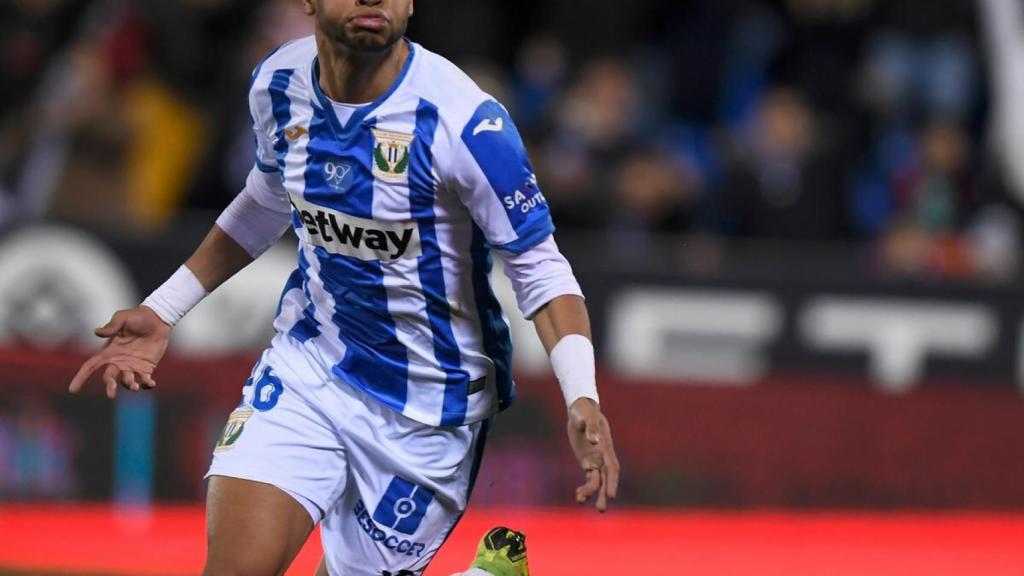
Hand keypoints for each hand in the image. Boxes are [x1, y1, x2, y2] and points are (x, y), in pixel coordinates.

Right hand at [69, 306, 171, 398]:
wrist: (158, 319)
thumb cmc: (138, 317)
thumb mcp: (122, 318)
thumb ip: (111, 326)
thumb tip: (97, 332)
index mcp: (109, 351)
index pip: (91, 366)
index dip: (81, 377)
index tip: (72, 390)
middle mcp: (119, 361)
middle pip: (109, 378)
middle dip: (109, 387)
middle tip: (111, 394)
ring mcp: (132, 366)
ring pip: (127, 382)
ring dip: (129, 386)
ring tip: (135, 386)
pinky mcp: (147, 368)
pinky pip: (145, 381)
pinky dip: (147, 385)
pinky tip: (151, 383)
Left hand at [567, 397, 619, 511]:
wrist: (581, 410)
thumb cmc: (585, 412)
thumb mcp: (587, 417)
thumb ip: (591, 428)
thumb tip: (594, 440)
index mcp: (605, 449)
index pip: (611, 469)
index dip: (611, 482)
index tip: (611, 495)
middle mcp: (602, 457)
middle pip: (605, 479)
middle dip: (603, 494)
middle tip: (601, 509)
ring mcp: (595, 460)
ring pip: (596, 481)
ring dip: (591, 493)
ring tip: (580, 502)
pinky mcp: (586, 461)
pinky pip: (588, 478)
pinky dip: (584, 487)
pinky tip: (578, 496)